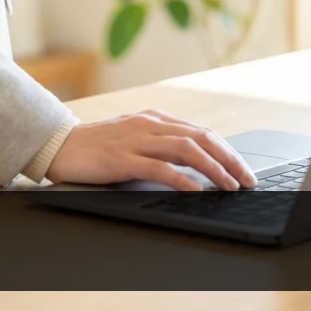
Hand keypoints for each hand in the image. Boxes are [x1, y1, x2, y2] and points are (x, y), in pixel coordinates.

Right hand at [44, 110, 257, 189]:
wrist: (62, 145)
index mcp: (154, 119)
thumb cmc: (98, 147)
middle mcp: (149, 124)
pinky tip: (197, 190)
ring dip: (213, 168)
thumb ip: (160, 145)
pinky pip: (159, 167)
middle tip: (248, 179)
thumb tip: (195, 165)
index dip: (226, 150)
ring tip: (230, 185)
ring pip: (185, 149)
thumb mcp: (134, 139)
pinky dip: (182, 179)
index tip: (244, 169)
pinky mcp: (123, 158)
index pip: (200, 132)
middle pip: (200, 137)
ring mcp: (136, 139)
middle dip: (229, 158)